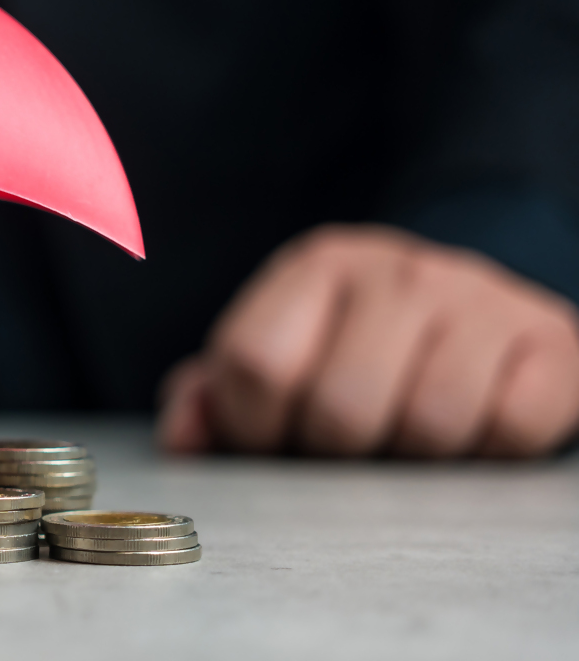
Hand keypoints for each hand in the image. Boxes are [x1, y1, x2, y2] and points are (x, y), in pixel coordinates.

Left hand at [157, 225, 578, 457]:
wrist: (472, 314)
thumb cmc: (355, 349)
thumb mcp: (278, 357)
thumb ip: (209, 398)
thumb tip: (184, 441)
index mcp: (315, 267)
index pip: (254, 362)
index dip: (252, 427)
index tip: (270, 437)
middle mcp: (397, 268)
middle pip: (339, 407)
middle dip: (332, 452)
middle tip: (345, 445)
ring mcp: (479, 297)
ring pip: (427, 426)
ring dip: (409, 459)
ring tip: (404, 436)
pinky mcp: (549, 340)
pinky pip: (508, 431)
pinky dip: (484, 453)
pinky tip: (468, 428)